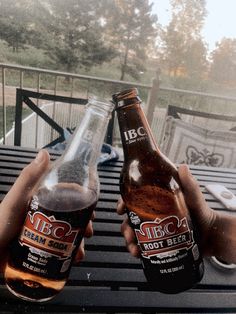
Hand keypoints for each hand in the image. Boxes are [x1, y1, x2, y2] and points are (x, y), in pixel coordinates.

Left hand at [0, 150, 92, 270]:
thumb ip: (28, 178)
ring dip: (79, 241)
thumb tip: (44, 154)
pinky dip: (70, 253)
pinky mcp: (43, 248)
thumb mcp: (15, 200)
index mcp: (40, 199)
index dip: (81, 199)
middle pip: (72, 215)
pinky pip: (61, 249)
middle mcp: (45, 215)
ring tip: (80, 250)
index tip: (91, 206)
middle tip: (88, 230)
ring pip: (69, 234)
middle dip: (84, 223)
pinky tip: (73, 258)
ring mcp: (44, 233)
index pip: (67, 194)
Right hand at [117, 164, 235, 263]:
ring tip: (133, 248)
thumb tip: (182, 167)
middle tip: (128, 234)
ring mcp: (154, 228)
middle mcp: (152, 213)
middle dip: (125, 226)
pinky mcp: (157, 241)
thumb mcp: (193, 196)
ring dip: (129, 240)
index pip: (135, 198)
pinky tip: (138, 254)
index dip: (123, 202)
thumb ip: (188, 183)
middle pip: (131, 217)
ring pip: (134, 232)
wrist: (211, 235)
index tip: (120, 209)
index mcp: (155, 200)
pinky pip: (143, 245)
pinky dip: (137, 249)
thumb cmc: (201, 211)